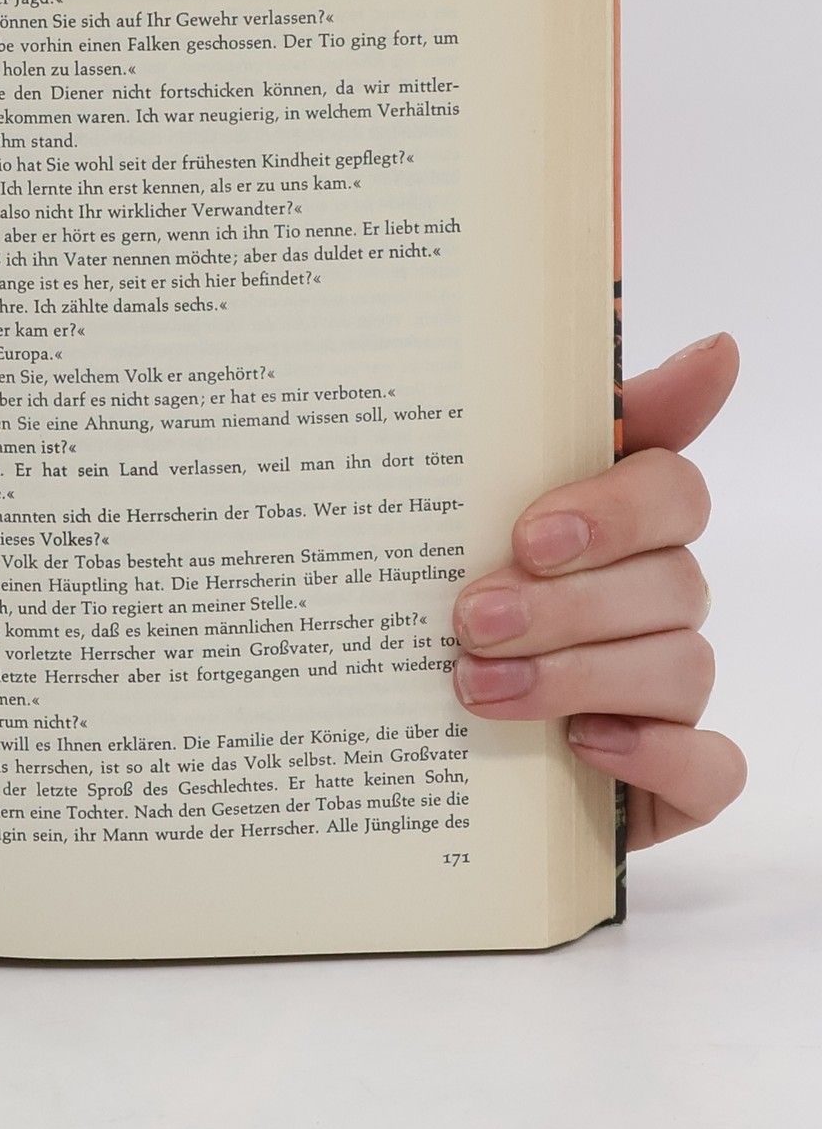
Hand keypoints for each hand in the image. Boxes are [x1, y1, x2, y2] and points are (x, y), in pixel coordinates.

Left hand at [450, 333, 742, 847]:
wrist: (417, 756)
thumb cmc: (445, 623)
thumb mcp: (460, 525)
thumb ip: (546, 438)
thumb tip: (711, 348)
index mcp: (617, 534)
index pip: (670, 487)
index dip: (612, 505)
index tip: (529, 532)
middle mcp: (657, 605)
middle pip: (668, 579)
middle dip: (563, 602)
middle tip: (468, 619)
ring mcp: (673, 694)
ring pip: (680, 665)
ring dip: (574, 675)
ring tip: (476, 686)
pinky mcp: (680, 780)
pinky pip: (712, 766)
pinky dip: (653, 754)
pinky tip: (581, 744)